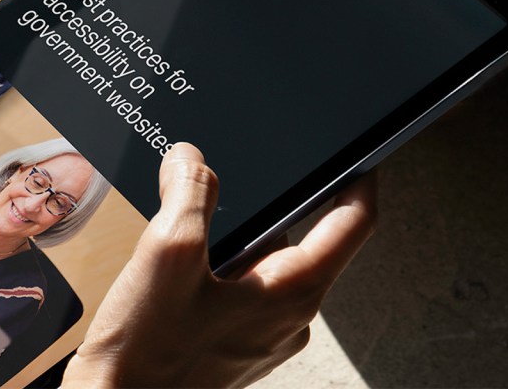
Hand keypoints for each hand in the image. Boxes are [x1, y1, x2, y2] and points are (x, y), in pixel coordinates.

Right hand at [63, 143, 376, 387]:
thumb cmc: (147, 354)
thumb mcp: (168, 253)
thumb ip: (190, 193)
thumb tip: (192, 159)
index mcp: (293, 293)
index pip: (354, 223)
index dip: (359, 179)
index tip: (357, 153)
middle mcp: (288, 317)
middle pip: (298, 236)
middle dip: (263, 205)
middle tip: (220, 188)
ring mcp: (262, 333)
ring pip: (262, 261)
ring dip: (230, 238)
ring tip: (186, 242)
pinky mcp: (234, 341)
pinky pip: (239, 286)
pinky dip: (213, 266)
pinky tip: (175, 273)